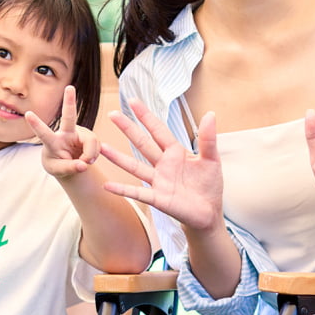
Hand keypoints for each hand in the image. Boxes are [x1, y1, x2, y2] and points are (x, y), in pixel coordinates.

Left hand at [26, 86, 99, 179]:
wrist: (69, 163)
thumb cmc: (57, 165)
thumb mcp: (58, 170)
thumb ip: (69, 168)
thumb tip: (84, 164)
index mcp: (52, 142)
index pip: (44, 134)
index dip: (36, 124)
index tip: (27, 113)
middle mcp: (65, 133)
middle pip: (69, 117)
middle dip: (70, 102)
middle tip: (69, 87)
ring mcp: (79, 133)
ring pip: (90, 141)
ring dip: (89, 156)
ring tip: (85, 163)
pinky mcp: (90, 136)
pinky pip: (97, 146)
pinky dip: (94, 155)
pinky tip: (88, 158)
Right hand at [99, 99, 223, 230]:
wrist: (209, 214)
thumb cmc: (209, 185)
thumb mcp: (212, 160)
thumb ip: (208, 139)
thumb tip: (210, 114)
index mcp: (176, 153)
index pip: (158, 130)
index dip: (146, 116)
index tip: (132, 101)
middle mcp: (163, 165)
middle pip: (142, 143)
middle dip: (128, 128)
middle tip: (112, 114)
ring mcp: (158, 181)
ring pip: (134, 166)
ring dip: (118, 157)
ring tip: (102, 147)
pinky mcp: (158, 198)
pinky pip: (137, 192)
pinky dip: (122, 189)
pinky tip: (108, 185)